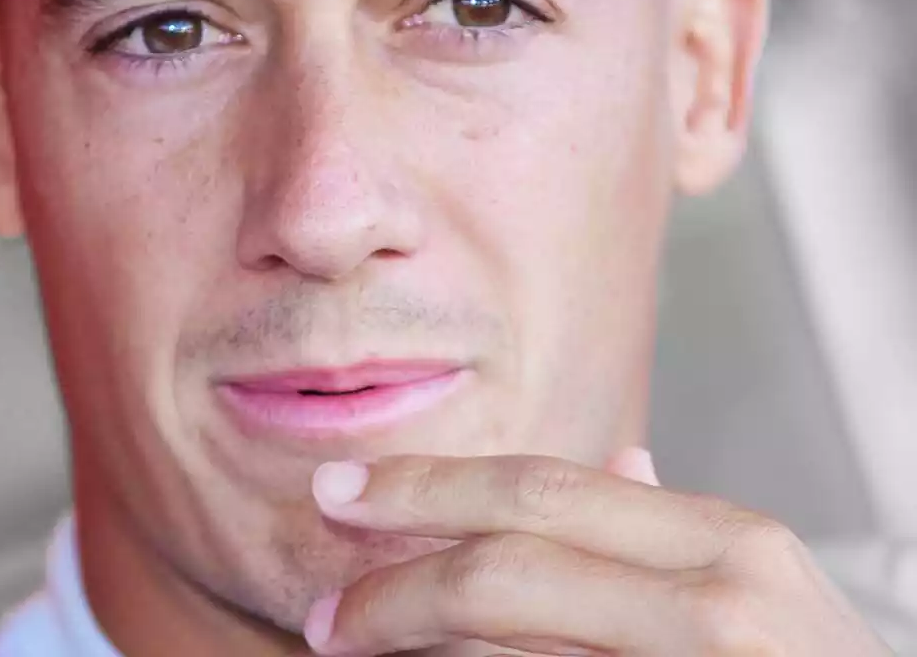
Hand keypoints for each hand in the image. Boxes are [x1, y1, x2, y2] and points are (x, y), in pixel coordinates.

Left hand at [303, 449, 893, 655]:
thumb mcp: (770, 588)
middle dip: (394, 581)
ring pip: (505, 647)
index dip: (427, 488)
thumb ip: (677, 529)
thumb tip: (621, 456)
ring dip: (412, 644)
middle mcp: (716, 606)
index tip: (342, 492)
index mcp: (730, 544)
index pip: (540, 492)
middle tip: (323, 606)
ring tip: (356, 647)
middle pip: (505, 569)